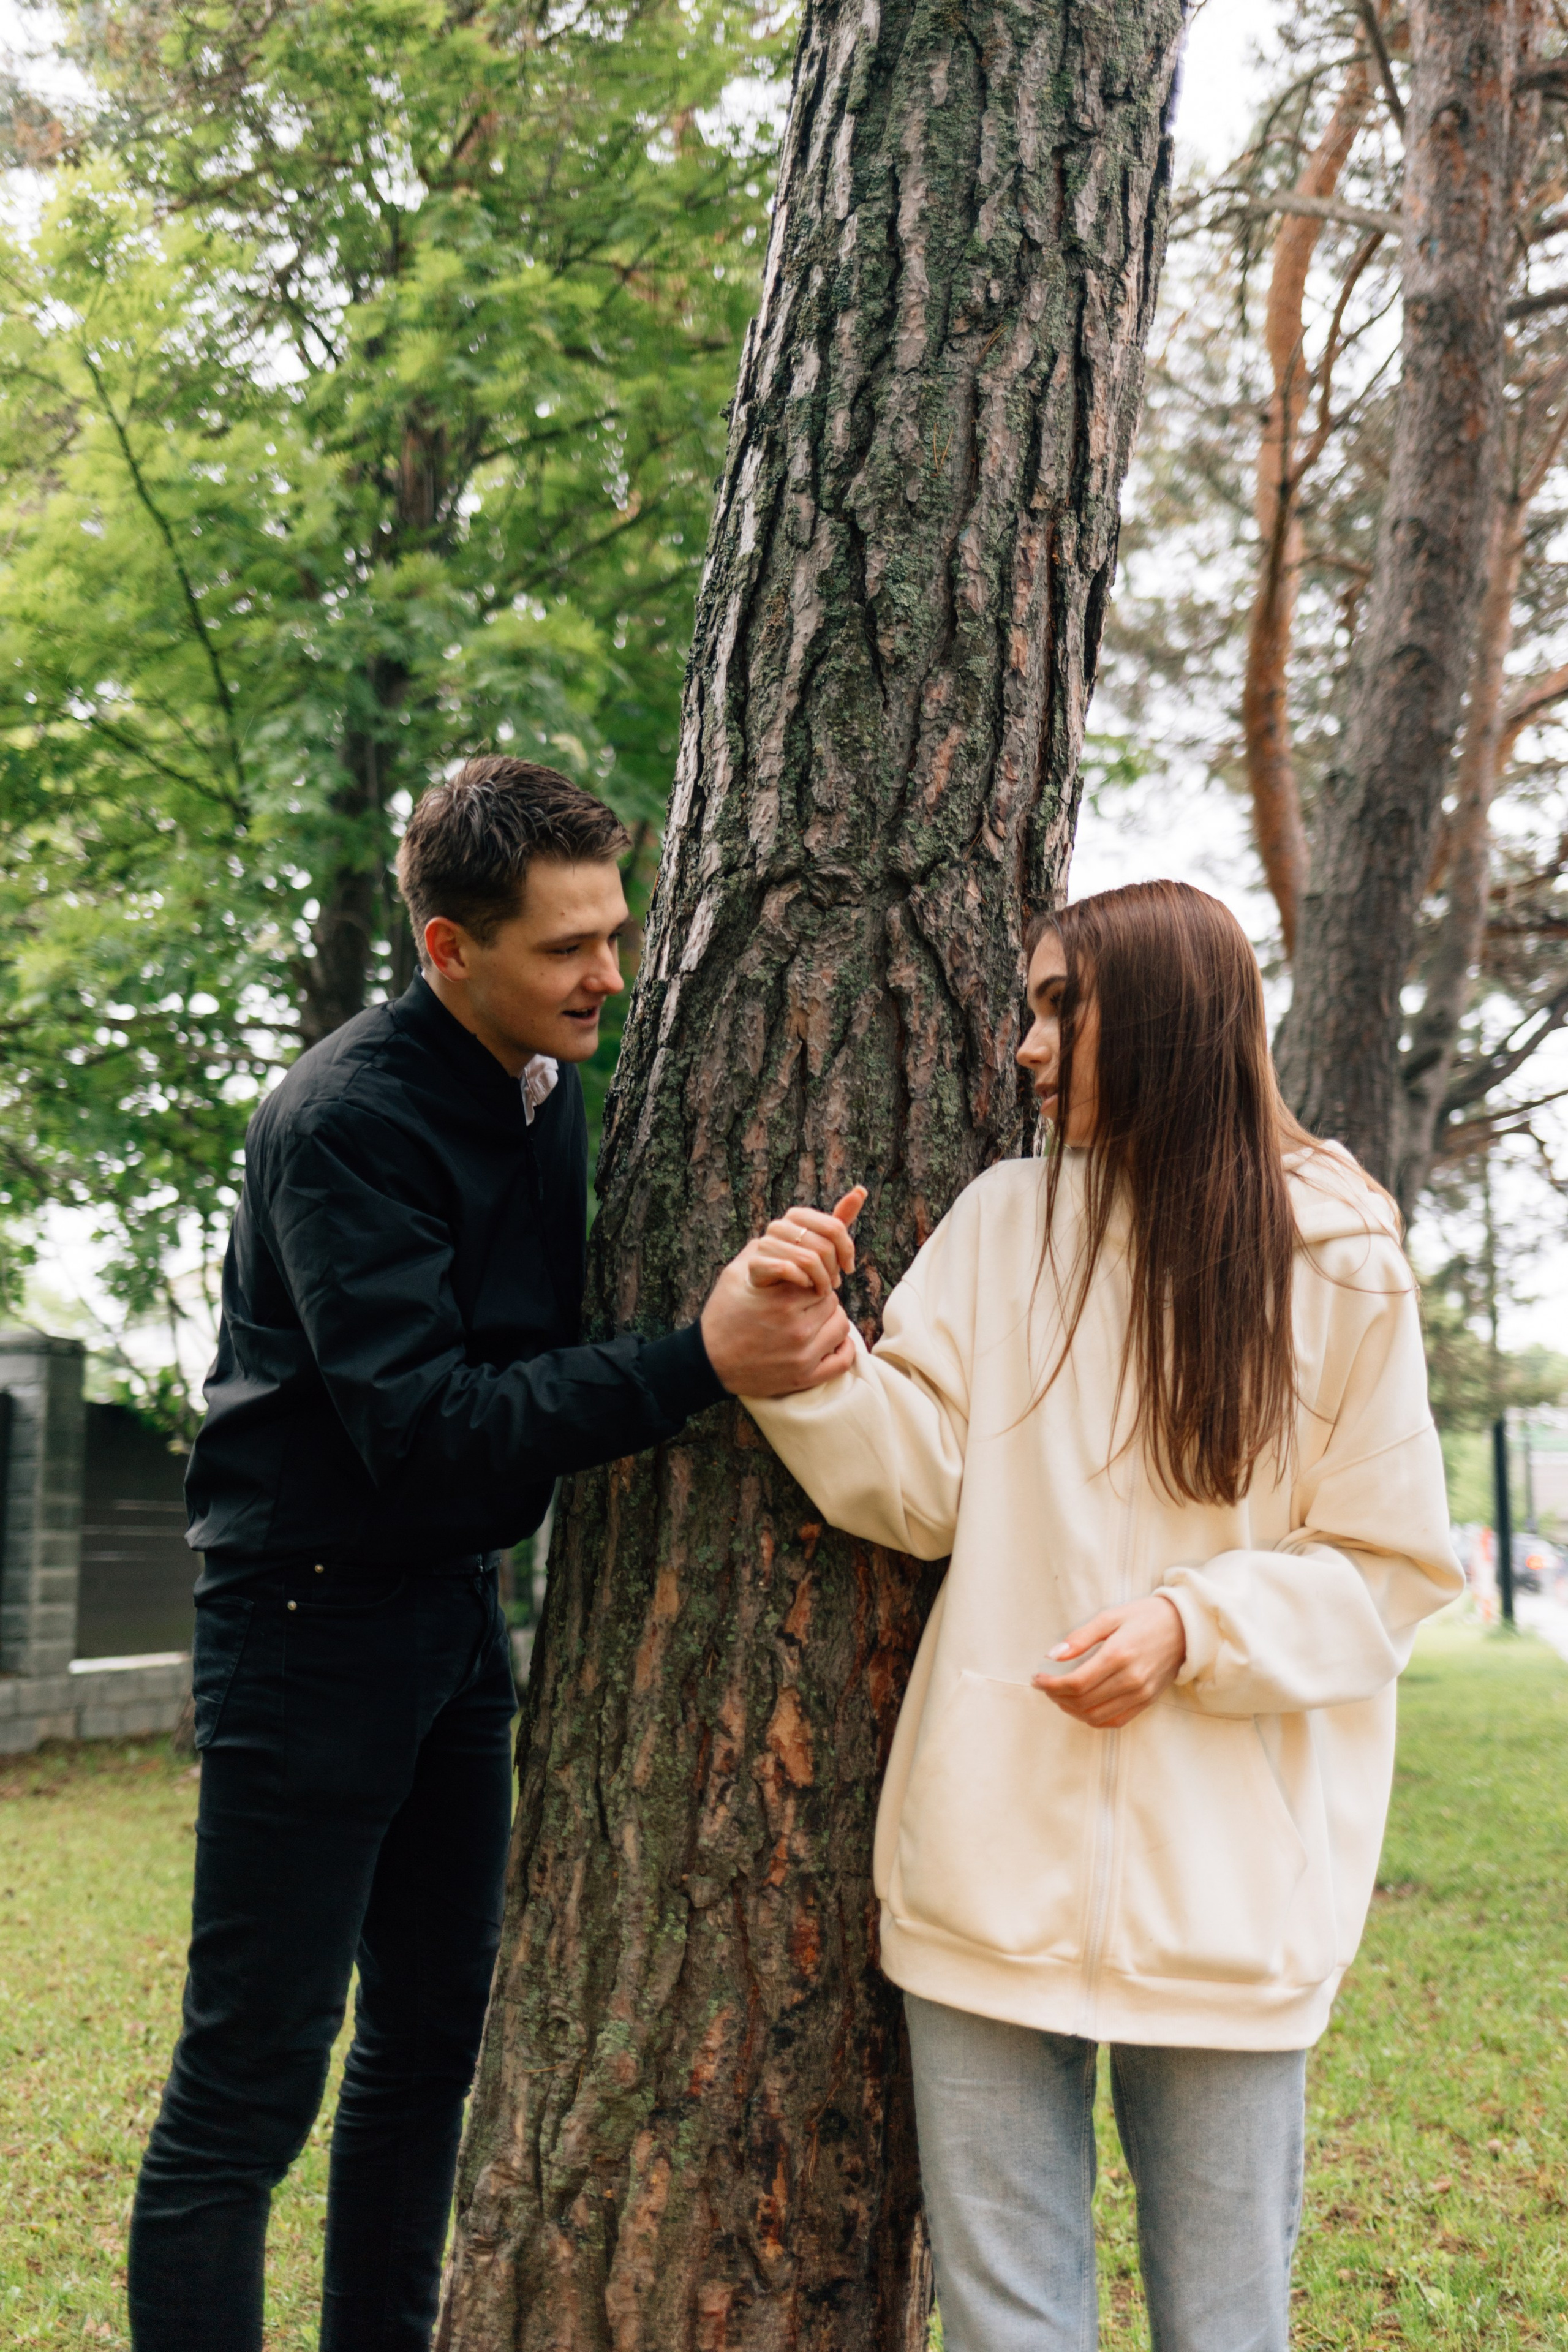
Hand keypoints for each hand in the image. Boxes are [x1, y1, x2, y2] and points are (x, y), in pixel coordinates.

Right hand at [701, 1242, 857, 1395]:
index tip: (803, 1282)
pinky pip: (843, 1360)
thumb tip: (790, 1233)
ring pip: (841, 1325)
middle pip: (832, 1300)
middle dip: (820, 1296)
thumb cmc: (723, 1315)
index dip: (812, 1276)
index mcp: (781, 1300)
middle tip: (803, 1302)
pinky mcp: (805, 1378)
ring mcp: (803, 1356)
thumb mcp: (735, 1275)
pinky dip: (842, 1349)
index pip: (820, 1276)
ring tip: (811, 1320)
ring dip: (830, 1320)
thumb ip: (762, 1250)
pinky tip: (829, 1342)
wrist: (709, 1362)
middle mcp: (796, 1328)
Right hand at [748, 1188, 867, 1292]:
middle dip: (834, 1269)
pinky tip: (805, 1286)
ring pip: (809, 1260)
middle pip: (824, 1246)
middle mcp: (779, 1225)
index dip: (847, 1249)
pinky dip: (802, 1281)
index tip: (848, 1268)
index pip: (835, 1228)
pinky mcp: (756, 1264)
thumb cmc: (800, 1263)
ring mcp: (765, 1244)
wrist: (768, 1288)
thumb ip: (840, 1220)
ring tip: (821, 1290)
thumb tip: (862, 1189)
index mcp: (797, 1215)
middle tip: (833, 1284)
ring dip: (821, 1281)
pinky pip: (787, 1269)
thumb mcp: (823, 1242)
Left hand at [1032, 1596, 1186, 1730]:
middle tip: (1045, 1685)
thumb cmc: (1145, 1617)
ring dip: (1071, 1710)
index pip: (1076, 1683)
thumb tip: (1053, 1656)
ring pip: (1096, 1717)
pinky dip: (1092, 1719)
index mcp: (1119, 1655)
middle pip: (1082, 1702)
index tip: (1037, 1678)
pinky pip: (1114, 1721)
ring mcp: (1140, 1694)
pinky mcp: (1146, 1702)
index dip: (1050, 1685)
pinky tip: (1081, 1706)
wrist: (1186, 1629)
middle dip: (1056, 1697)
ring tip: (1059, 1696)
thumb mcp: (1110, 1616)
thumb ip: (1081, 1637)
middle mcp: (1131, 1680)